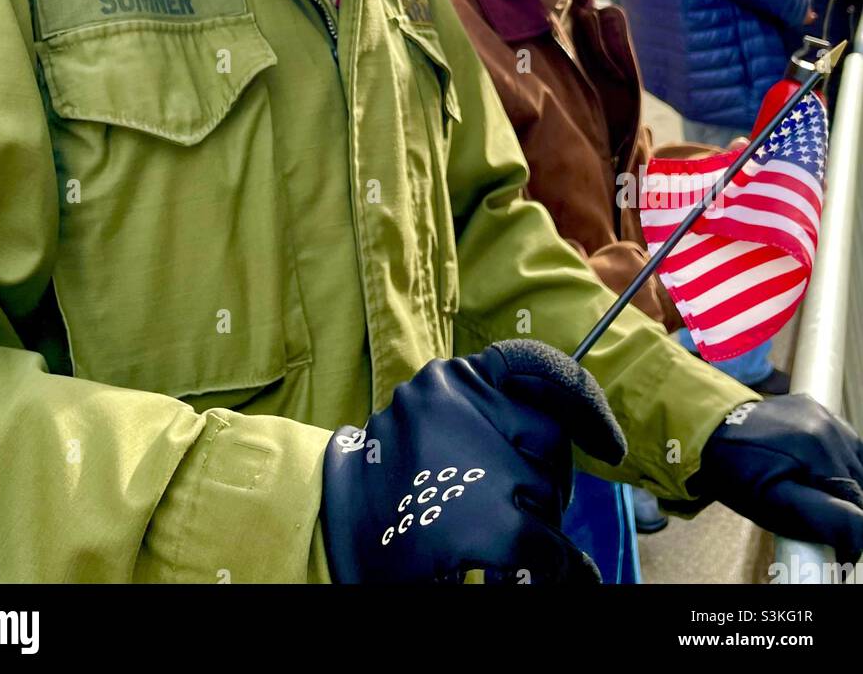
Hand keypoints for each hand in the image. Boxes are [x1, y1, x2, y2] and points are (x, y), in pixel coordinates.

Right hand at [320, 339, 626, 583]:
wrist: (331, 529)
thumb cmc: (390, 479)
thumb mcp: (430, 419)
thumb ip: (486, 412)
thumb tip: (567, 434)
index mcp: (451, 379)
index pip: (535, 367)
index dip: (581, 400)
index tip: (606, 443)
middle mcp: (461, 407)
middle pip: (549, 438)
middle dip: (546, 476)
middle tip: (518, 506)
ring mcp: (474, 463)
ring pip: (547, 491)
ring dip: (537, 520)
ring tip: (494, 533)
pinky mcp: (485, 522)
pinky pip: (548, 547)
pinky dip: (551, 565)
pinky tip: (535, 571)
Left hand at [691, 395, 862, 562]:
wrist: (710, 432)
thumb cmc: (737, 473)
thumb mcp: (774, 503)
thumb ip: (823, 516)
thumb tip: (862, 529)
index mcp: (819, 451)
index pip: (857, 501)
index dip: (848, 528)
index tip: (834, 546)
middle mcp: (826, 426)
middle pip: (857, 482)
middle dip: (844, 506)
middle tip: (816, 518)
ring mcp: (821, 413)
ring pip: (854, 463)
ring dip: (842, 484)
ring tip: (812, 494)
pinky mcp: (814, 407)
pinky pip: (843, 441)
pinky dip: (837, 462)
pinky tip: (815, 472)